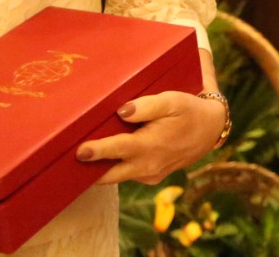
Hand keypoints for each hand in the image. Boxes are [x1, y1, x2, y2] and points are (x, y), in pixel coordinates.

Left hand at [78, 91, 225, 184]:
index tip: (80, 151)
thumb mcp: (173, 101)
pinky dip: (117, 168)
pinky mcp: (151, 178)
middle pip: (108, 175)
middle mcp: (147, 165)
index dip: (97, 151)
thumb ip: (147, 105)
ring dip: (101, 169)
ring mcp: (149, 175)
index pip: (117, 150)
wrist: (211, 130)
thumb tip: (122, 111)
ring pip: (117, 176)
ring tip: (85, 157)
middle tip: (68, 162)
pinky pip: (128, 174)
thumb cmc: (189, 111)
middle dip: (87, 170)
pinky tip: (112, 157)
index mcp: (150, 145)